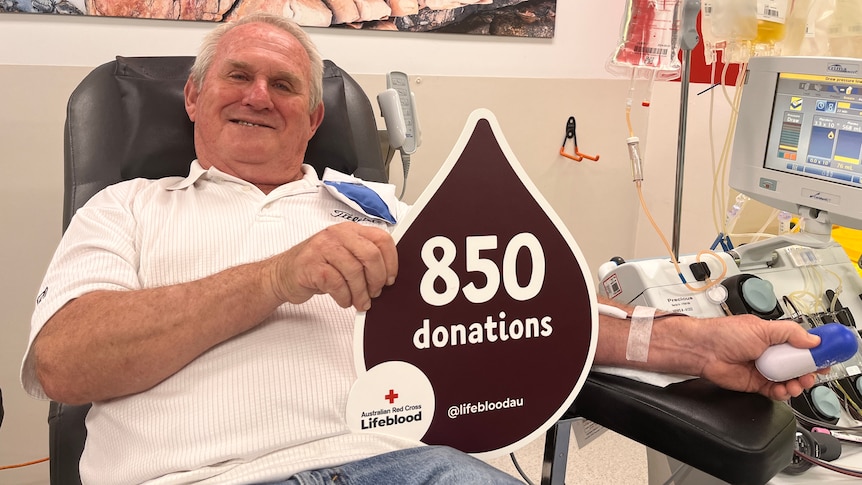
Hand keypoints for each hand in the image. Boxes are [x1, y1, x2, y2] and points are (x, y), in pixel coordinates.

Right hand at [267, 222, 397, 310]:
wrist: (282, 273)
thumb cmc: (317, 266)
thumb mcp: (344, 256)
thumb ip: (364, 259)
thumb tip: (388, 277)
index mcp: (350, 230)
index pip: (382, 239)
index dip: (392, 262)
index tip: (390, 278)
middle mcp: (337, 234)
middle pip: (371, 255)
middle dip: (377, 279)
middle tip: (375, 293)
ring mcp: (322, 247)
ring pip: (354, 271)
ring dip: (360, 293)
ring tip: (359, 301)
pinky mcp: (311, 264)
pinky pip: (337, 284)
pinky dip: (344, 297)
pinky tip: (344, 300)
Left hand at [697, 314, 821, 400]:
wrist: (703, 350)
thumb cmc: (724, 334)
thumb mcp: (762, 328)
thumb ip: (789, 333)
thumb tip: (812, 339)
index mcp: (773, 337)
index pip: (800, 346)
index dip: (813, 353)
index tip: (823, 358)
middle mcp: (769, 353)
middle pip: (797, 366)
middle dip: (808, 371)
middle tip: (812, 373)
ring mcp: (763, 369)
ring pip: (789, 380)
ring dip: (797, 383)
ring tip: (797, 383)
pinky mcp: (756, 384)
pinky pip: (776, 391)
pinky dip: (783, 393)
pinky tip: (785, 390)